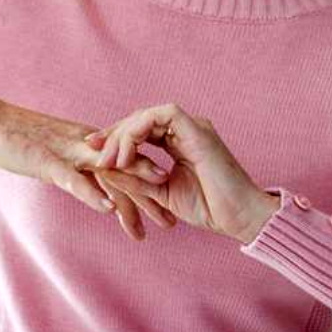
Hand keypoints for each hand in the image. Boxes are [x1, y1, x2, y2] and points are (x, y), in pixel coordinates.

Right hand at [0, 96, 177, 240]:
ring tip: (154, 220)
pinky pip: (73, 179)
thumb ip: (77, 172)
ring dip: (133, 198)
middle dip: (150, 198)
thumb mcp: (55, 159)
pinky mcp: (47, 161)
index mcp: (88, 145)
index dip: (148, 187)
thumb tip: (96, 191)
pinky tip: (108, 209)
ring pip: (109, 175)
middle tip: (172, 223)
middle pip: (127, 172)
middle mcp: (86, 146)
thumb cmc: (20, 142)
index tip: (168, 208)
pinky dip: (92, 193)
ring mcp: (68, 152)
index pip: (126, 166)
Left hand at [83, 103, 278, 243]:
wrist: (238, 217)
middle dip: (114, 132)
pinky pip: (161, 115)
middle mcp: (186, 131)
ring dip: (124, 133)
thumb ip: (135, 180)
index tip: (93, 151)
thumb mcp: (160, 194)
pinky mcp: (197, 128)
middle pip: (140, 119)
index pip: (141, 131)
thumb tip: (104, 170)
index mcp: (180, 143)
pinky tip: (127, 154)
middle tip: (93, 151)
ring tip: (111, 159)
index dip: (116, 138)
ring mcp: (192, 127)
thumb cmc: (209, 208)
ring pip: (147, 114)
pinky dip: (139, 131)